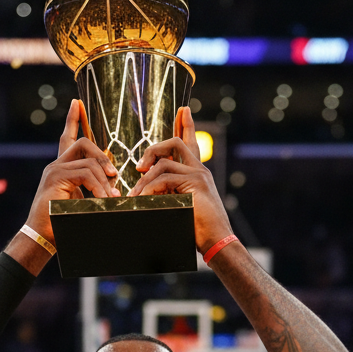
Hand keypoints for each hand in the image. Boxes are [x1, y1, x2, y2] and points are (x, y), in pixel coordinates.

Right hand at [24, 99, 119, 242]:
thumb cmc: (62, 224)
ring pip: (88, 160)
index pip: (67, 138)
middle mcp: (56, 165)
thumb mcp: (81, 203)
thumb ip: (92, 189)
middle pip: (83, 143)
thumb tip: (113, 184)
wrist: (41, 237)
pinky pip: (85, 173)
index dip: (72, 120)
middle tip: (114, 174)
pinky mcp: (56, 178)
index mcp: (61, 169)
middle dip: (102, 155)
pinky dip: (98, 186)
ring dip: (104, 179)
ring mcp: (54, 170)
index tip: (77, 103)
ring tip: (112, 197)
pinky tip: (103, 198)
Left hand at [128, 106, 232, 252]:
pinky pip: (164, 178)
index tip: (184, 109)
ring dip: (145, 179)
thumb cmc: (198, 230)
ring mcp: (199, 174)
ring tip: (135, 195)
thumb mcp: (180, 206)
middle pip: (175, 143)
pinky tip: (143, 199)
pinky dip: (150, 189)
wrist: (217, 242)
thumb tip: (145, 192)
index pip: (192, 143)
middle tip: (138, 167)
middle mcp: (200, 169)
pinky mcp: (196, 183)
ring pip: (164, 163)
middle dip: (152, 150)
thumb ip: (168, 194)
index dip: (187, 125)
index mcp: (198, 173)